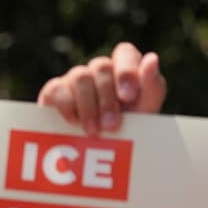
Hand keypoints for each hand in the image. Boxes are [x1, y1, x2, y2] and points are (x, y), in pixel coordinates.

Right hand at [38, 42, 167, 135]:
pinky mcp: (54, 91)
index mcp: (123, 68)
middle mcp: (99, 70)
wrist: (96, 155)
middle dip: (107, 99)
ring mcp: (75, 78)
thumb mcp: (145, 112)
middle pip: (101, 67)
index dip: (125, 71)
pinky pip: (57, 89)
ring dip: (88, 106)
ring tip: (93, 131)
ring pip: (80, 77)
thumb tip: (152, 59)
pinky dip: (67, 106)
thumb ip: (152, 87)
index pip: (124, 52)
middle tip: (111, 126)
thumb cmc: (126, 129)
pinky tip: (74, 123)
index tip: (127, 97)